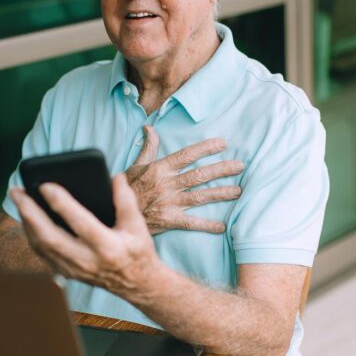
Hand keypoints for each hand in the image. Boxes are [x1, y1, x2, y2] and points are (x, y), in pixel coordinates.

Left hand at [8, 174, 157, 297]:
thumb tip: (115, 177)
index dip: (61, 203)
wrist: (136, 284)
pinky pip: (42, 252)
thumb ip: (126, 200)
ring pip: (41, 245)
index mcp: (108, 247)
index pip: (80, 223)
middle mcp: (87, 261)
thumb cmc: (136, 251)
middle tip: (17, 191)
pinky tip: (27, 216)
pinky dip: (32, 233)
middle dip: (29, 212)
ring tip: (19, 198)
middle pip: (50, 237)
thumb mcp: (137, 225)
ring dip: (26, 221)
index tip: (46, 185)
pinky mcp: (66, 272)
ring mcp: (74, 270)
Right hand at [125, 126, 243, 234]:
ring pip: (200, 196)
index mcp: (160, 169)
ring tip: (238, 191)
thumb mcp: (135, 166)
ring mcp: (170, 202)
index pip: (187, 155)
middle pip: (199, 175)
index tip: (223, 144)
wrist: (115, 214)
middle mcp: (168, 184)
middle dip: (221, 169)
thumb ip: (148, 148)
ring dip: (221, 193)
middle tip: (240, 166)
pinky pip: (192, 223)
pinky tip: (222, 226)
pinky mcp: (169, 220)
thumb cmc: (127, 189)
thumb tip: (150, 129)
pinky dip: (207, 225)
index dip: (206, 148)